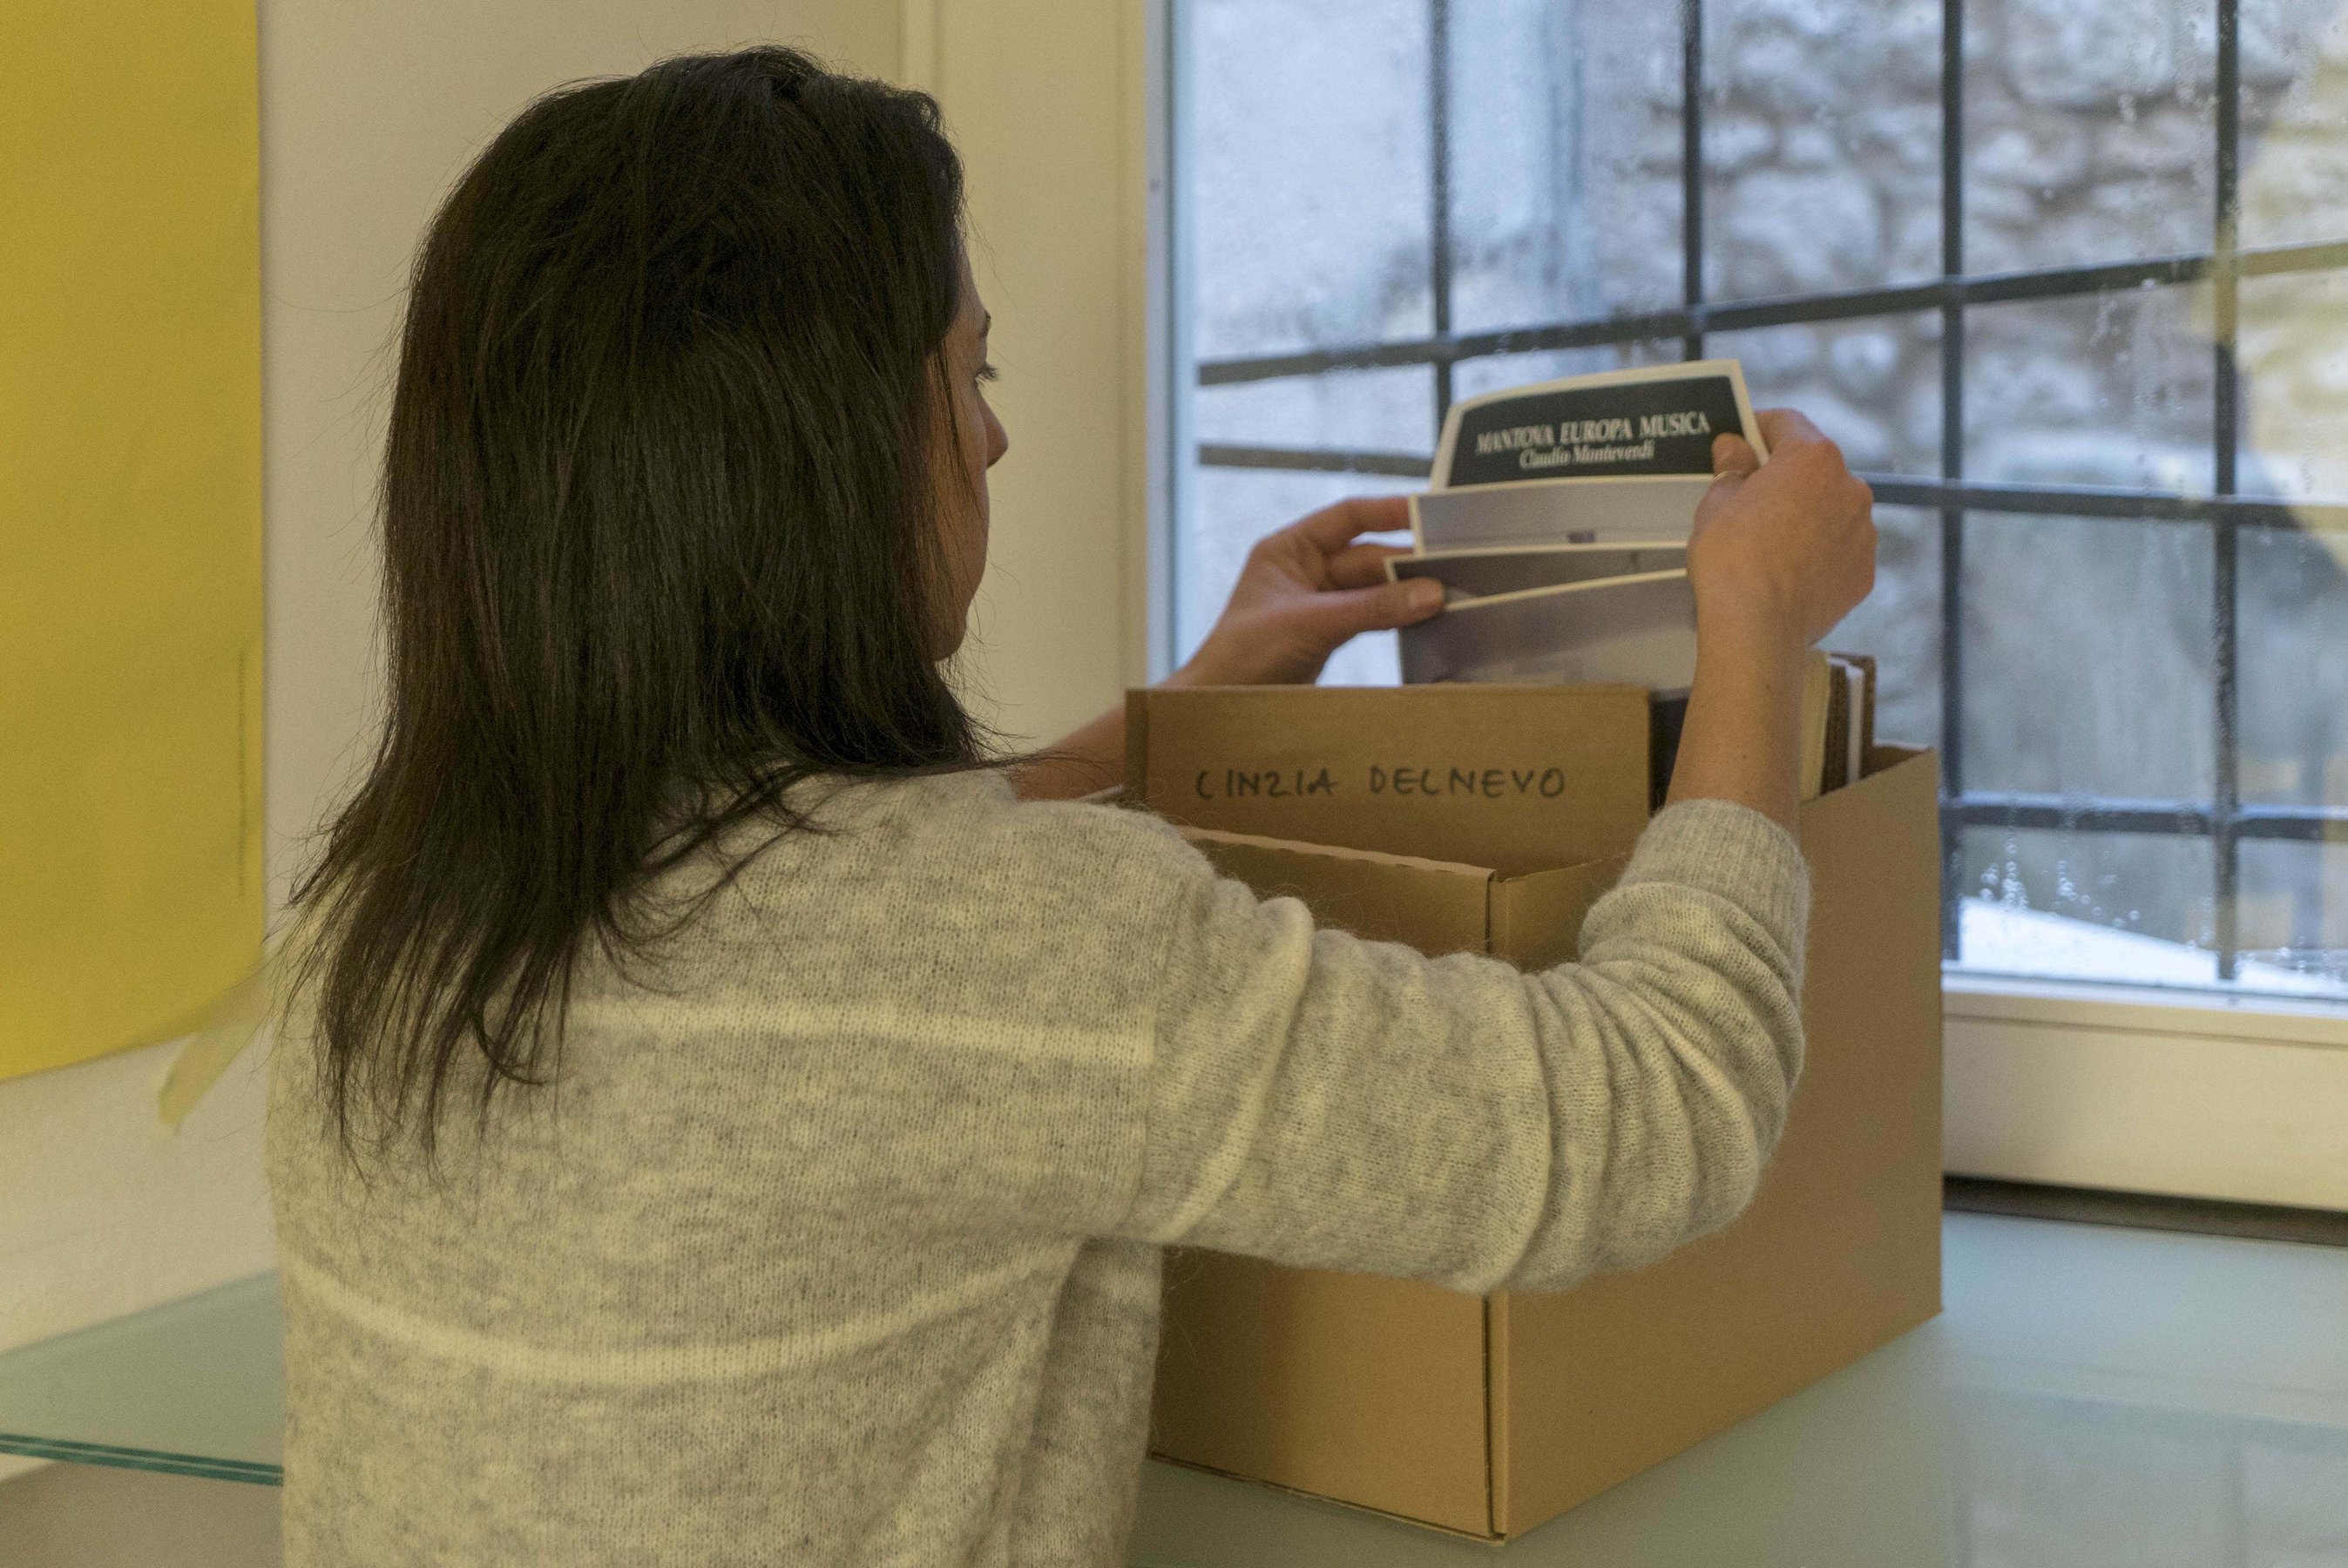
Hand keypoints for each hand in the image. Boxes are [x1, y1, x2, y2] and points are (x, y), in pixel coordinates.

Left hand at [1170, 496, 1444, 686]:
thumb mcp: (1310, 624)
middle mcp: (1304, 571)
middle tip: (1452, 572)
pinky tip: (1424, 620)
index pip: (1346, 517)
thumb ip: (1371, 609)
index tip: (1427, 514)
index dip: (1387, 512)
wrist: (1220, 708)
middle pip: (1367, 557)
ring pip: (1373, 590)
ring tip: (1447, 596)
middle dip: (1406, 565)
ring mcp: (1318, 604)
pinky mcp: (1327, 635)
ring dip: (1405, 594)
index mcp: (1288, 549)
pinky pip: (1371, 618)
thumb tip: (1429, 594)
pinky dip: (1396, 619)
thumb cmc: (1242, 655)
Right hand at [1687, 408, 1876, 650]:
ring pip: (1830, 509)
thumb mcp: (1716, 505)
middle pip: (1814, 468)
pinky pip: (1840, 549)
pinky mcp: (1864, 571)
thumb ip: (1732, 469)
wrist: (1758, 630)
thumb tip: (1734, 449)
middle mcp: (1850, 487)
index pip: (1787, 423)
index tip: (1740, 442)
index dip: (1759, 429)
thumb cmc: (1733, 561)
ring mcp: (1863, 531)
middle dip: (1785, 478)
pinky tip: (1789, 572)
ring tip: (1770, 545)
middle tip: (1748, 500)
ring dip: (1806, 515)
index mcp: (1813, 459)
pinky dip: (1819, 553)